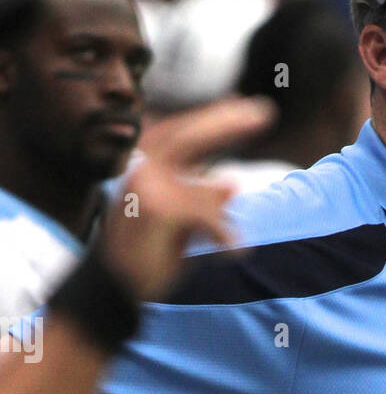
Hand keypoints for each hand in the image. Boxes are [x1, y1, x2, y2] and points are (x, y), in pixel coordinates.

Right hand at [100, 96, 274, 300]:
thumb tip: (232, 182)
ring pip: (203, 192)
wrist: (113, 288)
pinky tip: (234, 253)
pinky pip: (208, 216)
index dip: (213, 118)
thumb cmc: (145, 254)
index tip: (246, 105)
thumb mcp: (179, 221)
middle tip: (264, 112)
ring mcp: (148, 185)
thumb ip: (202, 199)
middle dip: (226, 123)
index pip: (182, 134)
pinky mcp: (161, 209)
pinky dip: (224, 236)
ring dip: (218, 223)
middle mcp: (141, 169)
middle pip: (189, 138)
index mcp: (144, 166)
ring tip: (229, 249)